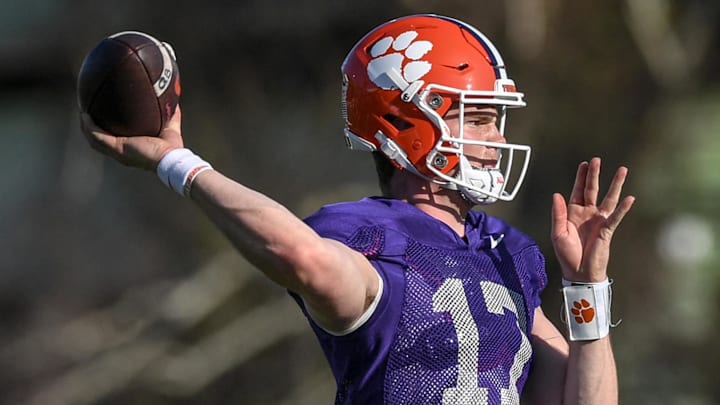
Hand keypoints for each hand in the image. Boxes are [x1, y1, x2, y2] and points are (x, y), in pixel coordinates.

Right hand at [80, 106, 183, 170]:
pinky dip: (89, 127)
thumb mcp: (170, 126)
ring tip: (82, 111)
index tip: (101, 113)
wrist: (171, 159)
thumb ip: (171, 113)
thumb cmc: (172, 148)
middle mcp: (121, 151)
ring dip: (86, 125)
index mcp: (130, 147)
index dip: (105, 127)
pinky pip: (97, 137)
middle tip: (87, 111)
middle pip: (99, 139)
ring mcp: (117, 151)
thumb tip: (173, 97)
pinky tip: (84, 114)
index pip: (113, 138)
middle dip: (91, 126)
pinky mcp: (117, 149)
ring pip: (94, 138)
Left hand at [551, 157, 634, 281]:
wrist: (579, 273)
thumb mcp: (558, 233)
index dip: (580, 177)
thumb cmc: (567, 255)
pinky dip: (622, 207)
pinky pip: (616, 216)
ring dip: (615, 184)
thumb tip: (557, 194)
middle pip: (592, 189)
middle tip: (596, 159)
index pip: (577, 191)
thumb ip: (558, 213)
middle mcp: (587, 214)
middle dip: (594, 175)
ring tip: (622, 170)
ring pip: (608, 198)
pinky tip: (629, 198)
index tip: (584, 164)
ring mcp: (598, 220)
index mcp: (573, 213)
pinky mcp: (607, 230)